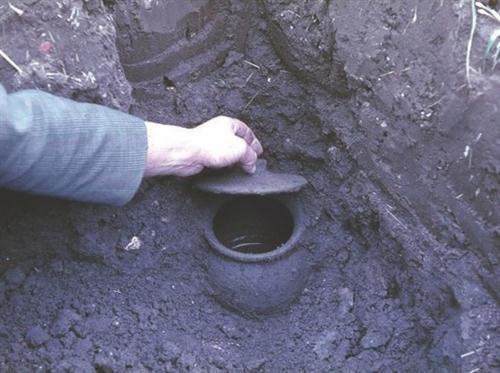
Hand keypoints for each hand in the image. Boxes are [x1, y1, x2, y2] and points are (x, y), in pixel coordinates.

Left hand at [144, 116, 262, 176]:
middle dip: (246, 153)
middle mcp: (219, 132)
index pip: (246, 131)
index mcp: (228, 124)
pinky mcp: (204, 155)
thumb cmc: (209, 145)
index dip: (254, 141)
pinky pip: (219, 161)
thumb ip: (250, 156)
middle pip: (237, 142)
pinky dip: (225, 166)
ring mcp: (211, 144)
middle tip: (252, 162)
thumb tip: (252, 164)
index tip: (259, 152)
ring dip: (235, 161)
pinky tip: (228, 171)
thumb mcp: (240, 149)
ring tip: (242, 169)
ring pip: (228, 153)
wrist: (187, 153)